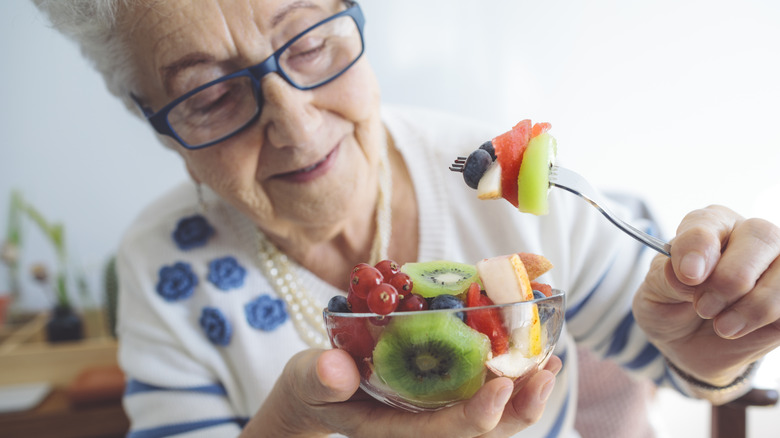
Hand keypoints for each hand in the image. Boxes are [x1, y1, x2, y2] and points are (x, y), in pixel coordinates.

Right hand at [241, 348, 560, 437]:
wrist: (319, 391)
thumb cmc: (314, 386)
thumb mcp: (307, 379)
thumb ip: (319, 378)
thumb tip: (335, 368)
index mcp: (395, 431)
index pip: (443, 433)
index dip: (477, 416)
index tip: (502, 386)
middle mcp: (425, 427)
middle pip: (481, 432)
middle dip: (518, 408)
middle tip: (545, 374)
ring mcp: (437, 414)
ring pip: (491, 417)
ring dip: (524, 394)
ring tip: (551, 365)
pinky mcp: (443, 397)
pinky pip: (484, 395)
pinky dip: (512, 379)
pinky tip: (532, 357)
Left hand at [633, 205, 779, 385]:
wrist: (688, 347)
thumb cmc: (670, 308)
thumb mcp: (655, 294)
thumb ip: (668, 277)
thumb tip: (689, 270)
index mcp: (709, 226)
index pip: (708, 222)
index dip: (698, 246)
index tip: (689, 274)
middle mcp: (748, 236)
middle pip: (760, 235)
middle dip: (730, 277)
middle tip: (703, 307)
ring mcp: (776, 264)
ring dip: (752, 303)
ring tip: (721, 325)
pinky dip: (765, 317)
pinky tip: (740, 328)